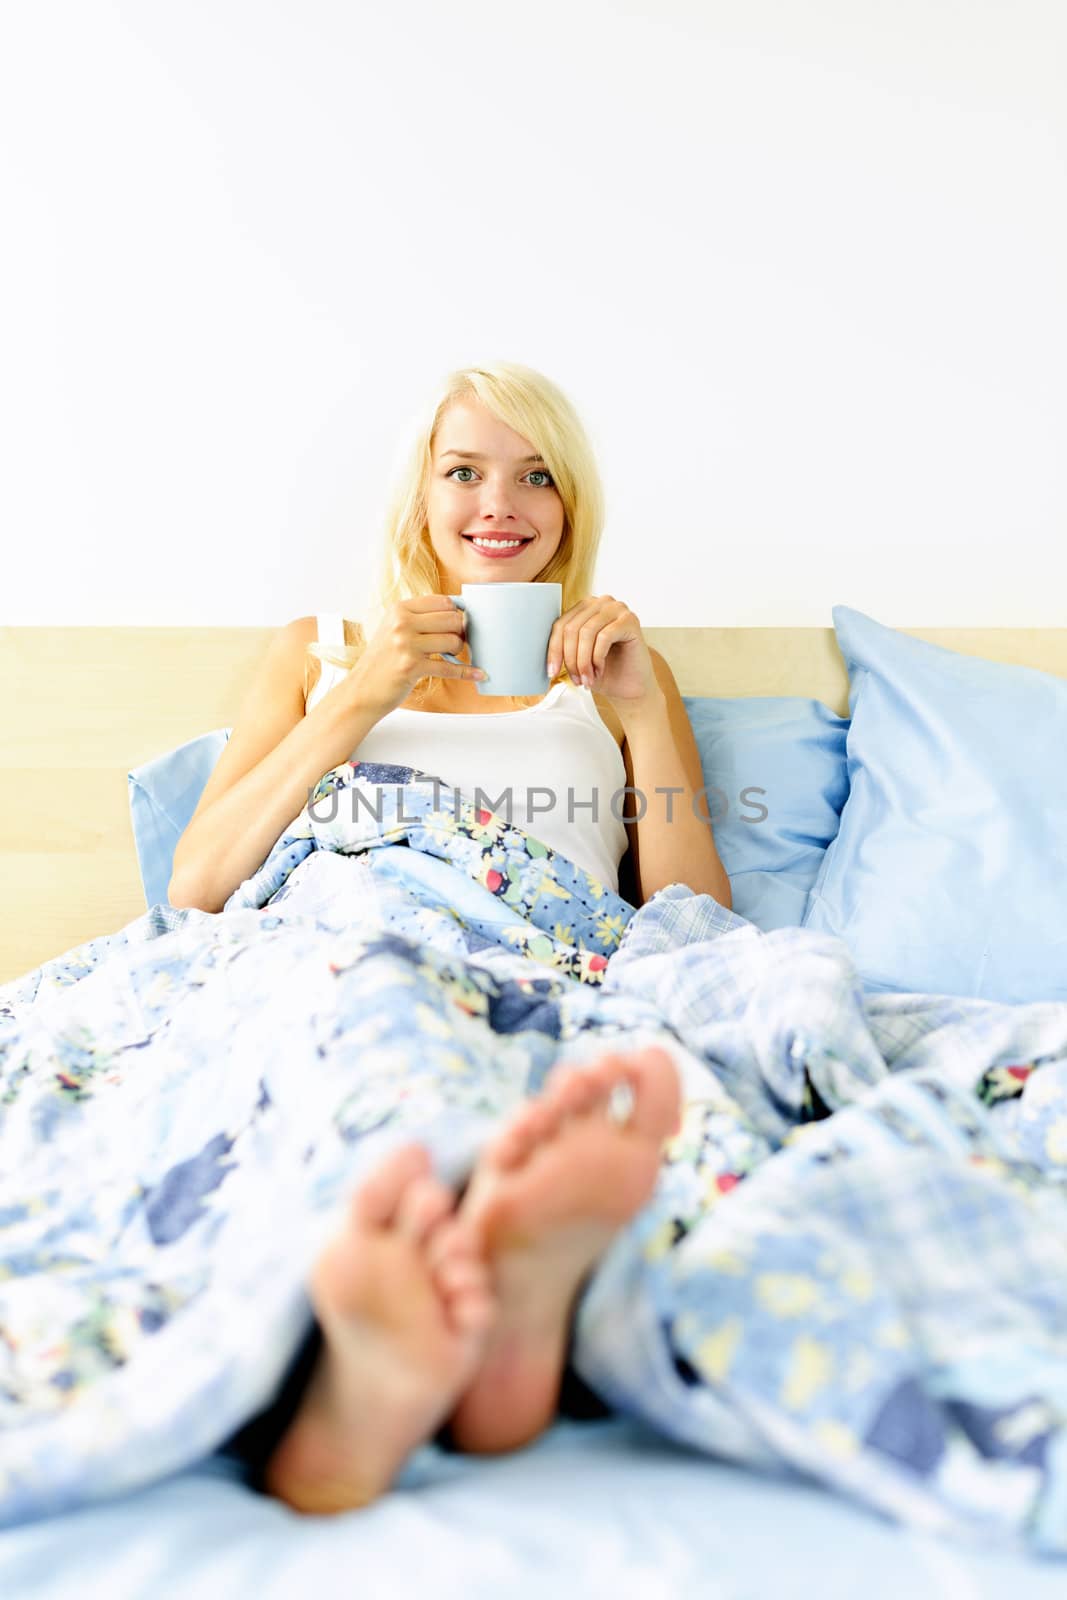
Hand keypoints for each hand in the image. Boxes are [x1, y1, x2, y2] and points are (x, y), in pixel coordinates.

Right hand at [350, 595, 484, 715]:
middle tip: (455, 642)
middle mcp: (402, 623)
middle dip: (460, 631)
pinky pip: (450, 667)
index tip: (457, 624)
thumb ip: (419, 618)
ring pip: (453, 640)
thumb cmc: (383, 661)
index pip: (442, 601)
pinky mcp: (412, 667)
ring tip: (450, 656)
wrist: (362, 690)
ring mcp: (406, 645)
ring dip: (458, 650)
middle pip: (452, 618)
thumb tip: (457, 610)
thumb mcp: (394, 630)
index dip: (456, 612)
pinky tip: (479, 674)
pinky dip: (467, 672)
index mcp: (399, 609)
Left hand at [546, 595, 656, 705]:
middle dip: (570, 659)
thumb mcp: (576, 657)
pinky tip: (599, 671)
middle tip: (576, 681)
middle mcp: (601, 602)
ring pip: (587, 633)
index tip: (551, 673)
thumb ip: (562, 645)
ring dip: (583, 662)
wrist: (630, 688)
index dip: (553, 650)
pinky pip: (604, 637)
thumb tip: (529, 648)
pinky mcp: (630, 620)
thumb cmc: (603, 672)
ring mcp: (617, 608)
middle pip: (572, 628)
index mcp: (585, 607)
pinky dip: (598, 658)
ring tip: (586, 680)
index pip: (560, 624)